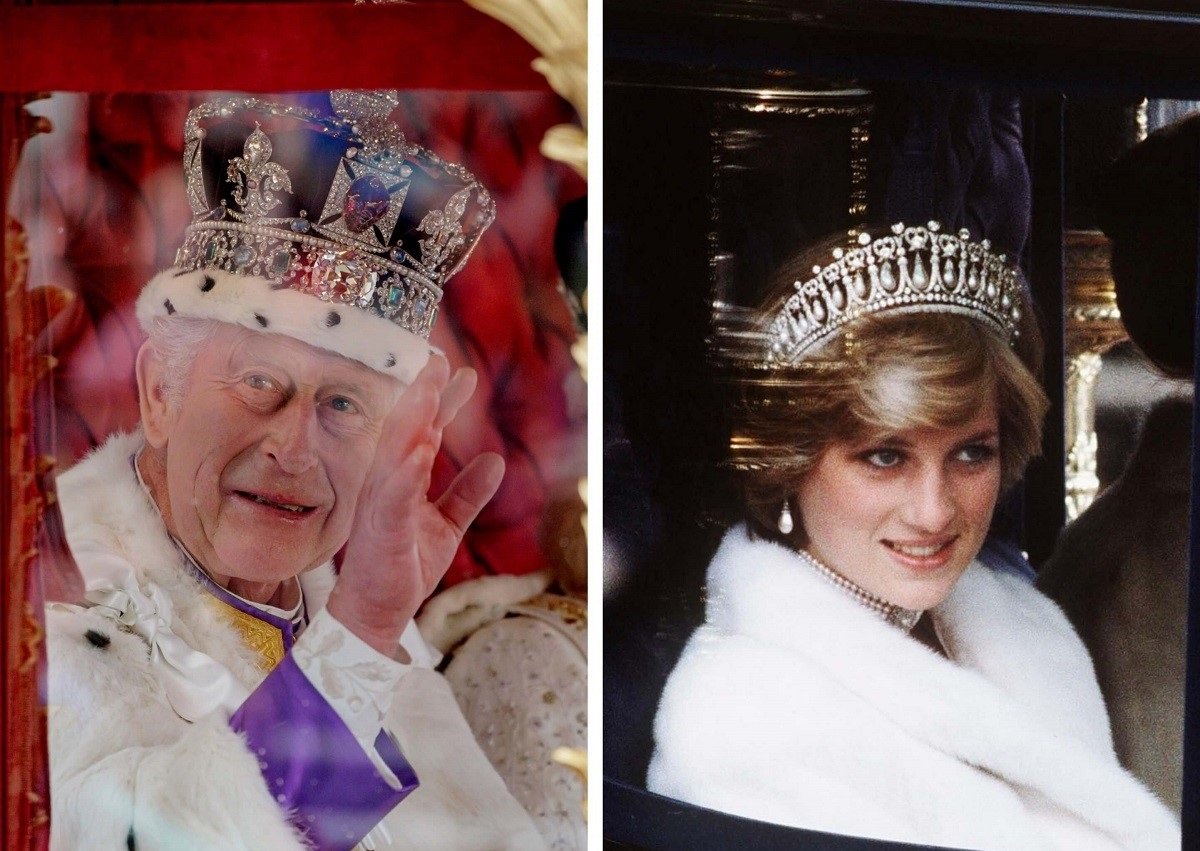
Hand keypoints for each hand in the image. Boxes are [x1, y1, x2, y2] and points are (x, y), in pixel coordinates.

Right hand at [326, 356, 504, 655]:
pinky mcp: (380, 531)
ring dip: (411, 422)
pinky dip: (405, 474)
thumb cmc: (403, 566)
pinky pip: (393, 497)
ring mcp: (380, 505)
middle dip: (421, 396)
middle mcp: (387, 485)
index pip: (423, 432)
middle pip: (404, 431)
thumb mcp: (447, 526)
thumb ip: (467, 494)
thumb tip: (496, 460)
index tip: (462, 373)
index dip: (441, 402)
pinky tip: (419, 452)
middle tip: (439, 363)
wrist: (377, 612)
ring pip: (394, 455)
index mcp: (402, 481)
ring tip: (428, 392)